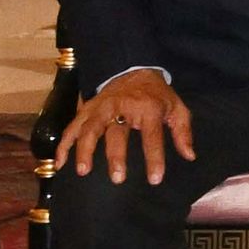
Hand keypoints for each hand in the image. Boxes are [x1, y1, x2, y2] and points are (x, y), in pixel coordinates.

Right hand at [52, 70, 188, 184]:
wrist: (134, 70)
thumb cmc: (157, 95)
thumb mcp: (177, 109)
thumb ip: (183, 132)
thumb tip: (189, 156)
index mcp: (149, 108)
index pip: (152, 136)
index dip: (154, 158)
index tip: (155, 179)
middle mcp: (122, 107)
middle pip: (117, 134)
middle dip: (116, 157)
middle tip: (117, 178)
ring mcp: (101, 108)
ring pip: (89, 130)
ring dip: (84, 150)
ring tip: (83, 171)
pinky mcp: (86, 109)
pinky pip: (72, 127)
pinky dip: (64, 144)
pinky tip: (59, 162)